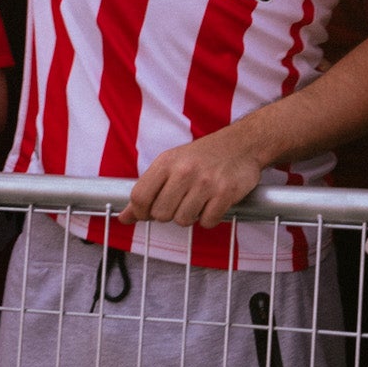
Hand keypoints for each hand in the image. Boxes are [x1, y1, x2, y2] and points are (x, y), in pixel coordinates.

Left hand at [118, 127, 266, 229]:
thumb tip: (125, 217)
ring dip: (190, 216)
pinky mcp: (225, 194)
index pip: (139, 197)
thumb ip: (147, 190)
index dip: (140, 212)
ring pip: (183, 220)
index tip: (148, 213)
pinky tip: (212, 203)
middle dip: (169, 213)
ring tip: (198, 200)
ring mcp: (205, 183)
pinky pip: (207, 222)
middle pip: (161, 214)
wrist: (242, 144)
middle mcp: (184, 171)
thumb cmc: (203, 156)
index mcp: (166, 162)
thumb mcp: (171, 164)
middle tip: (180, 202)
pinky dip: (209, 218)